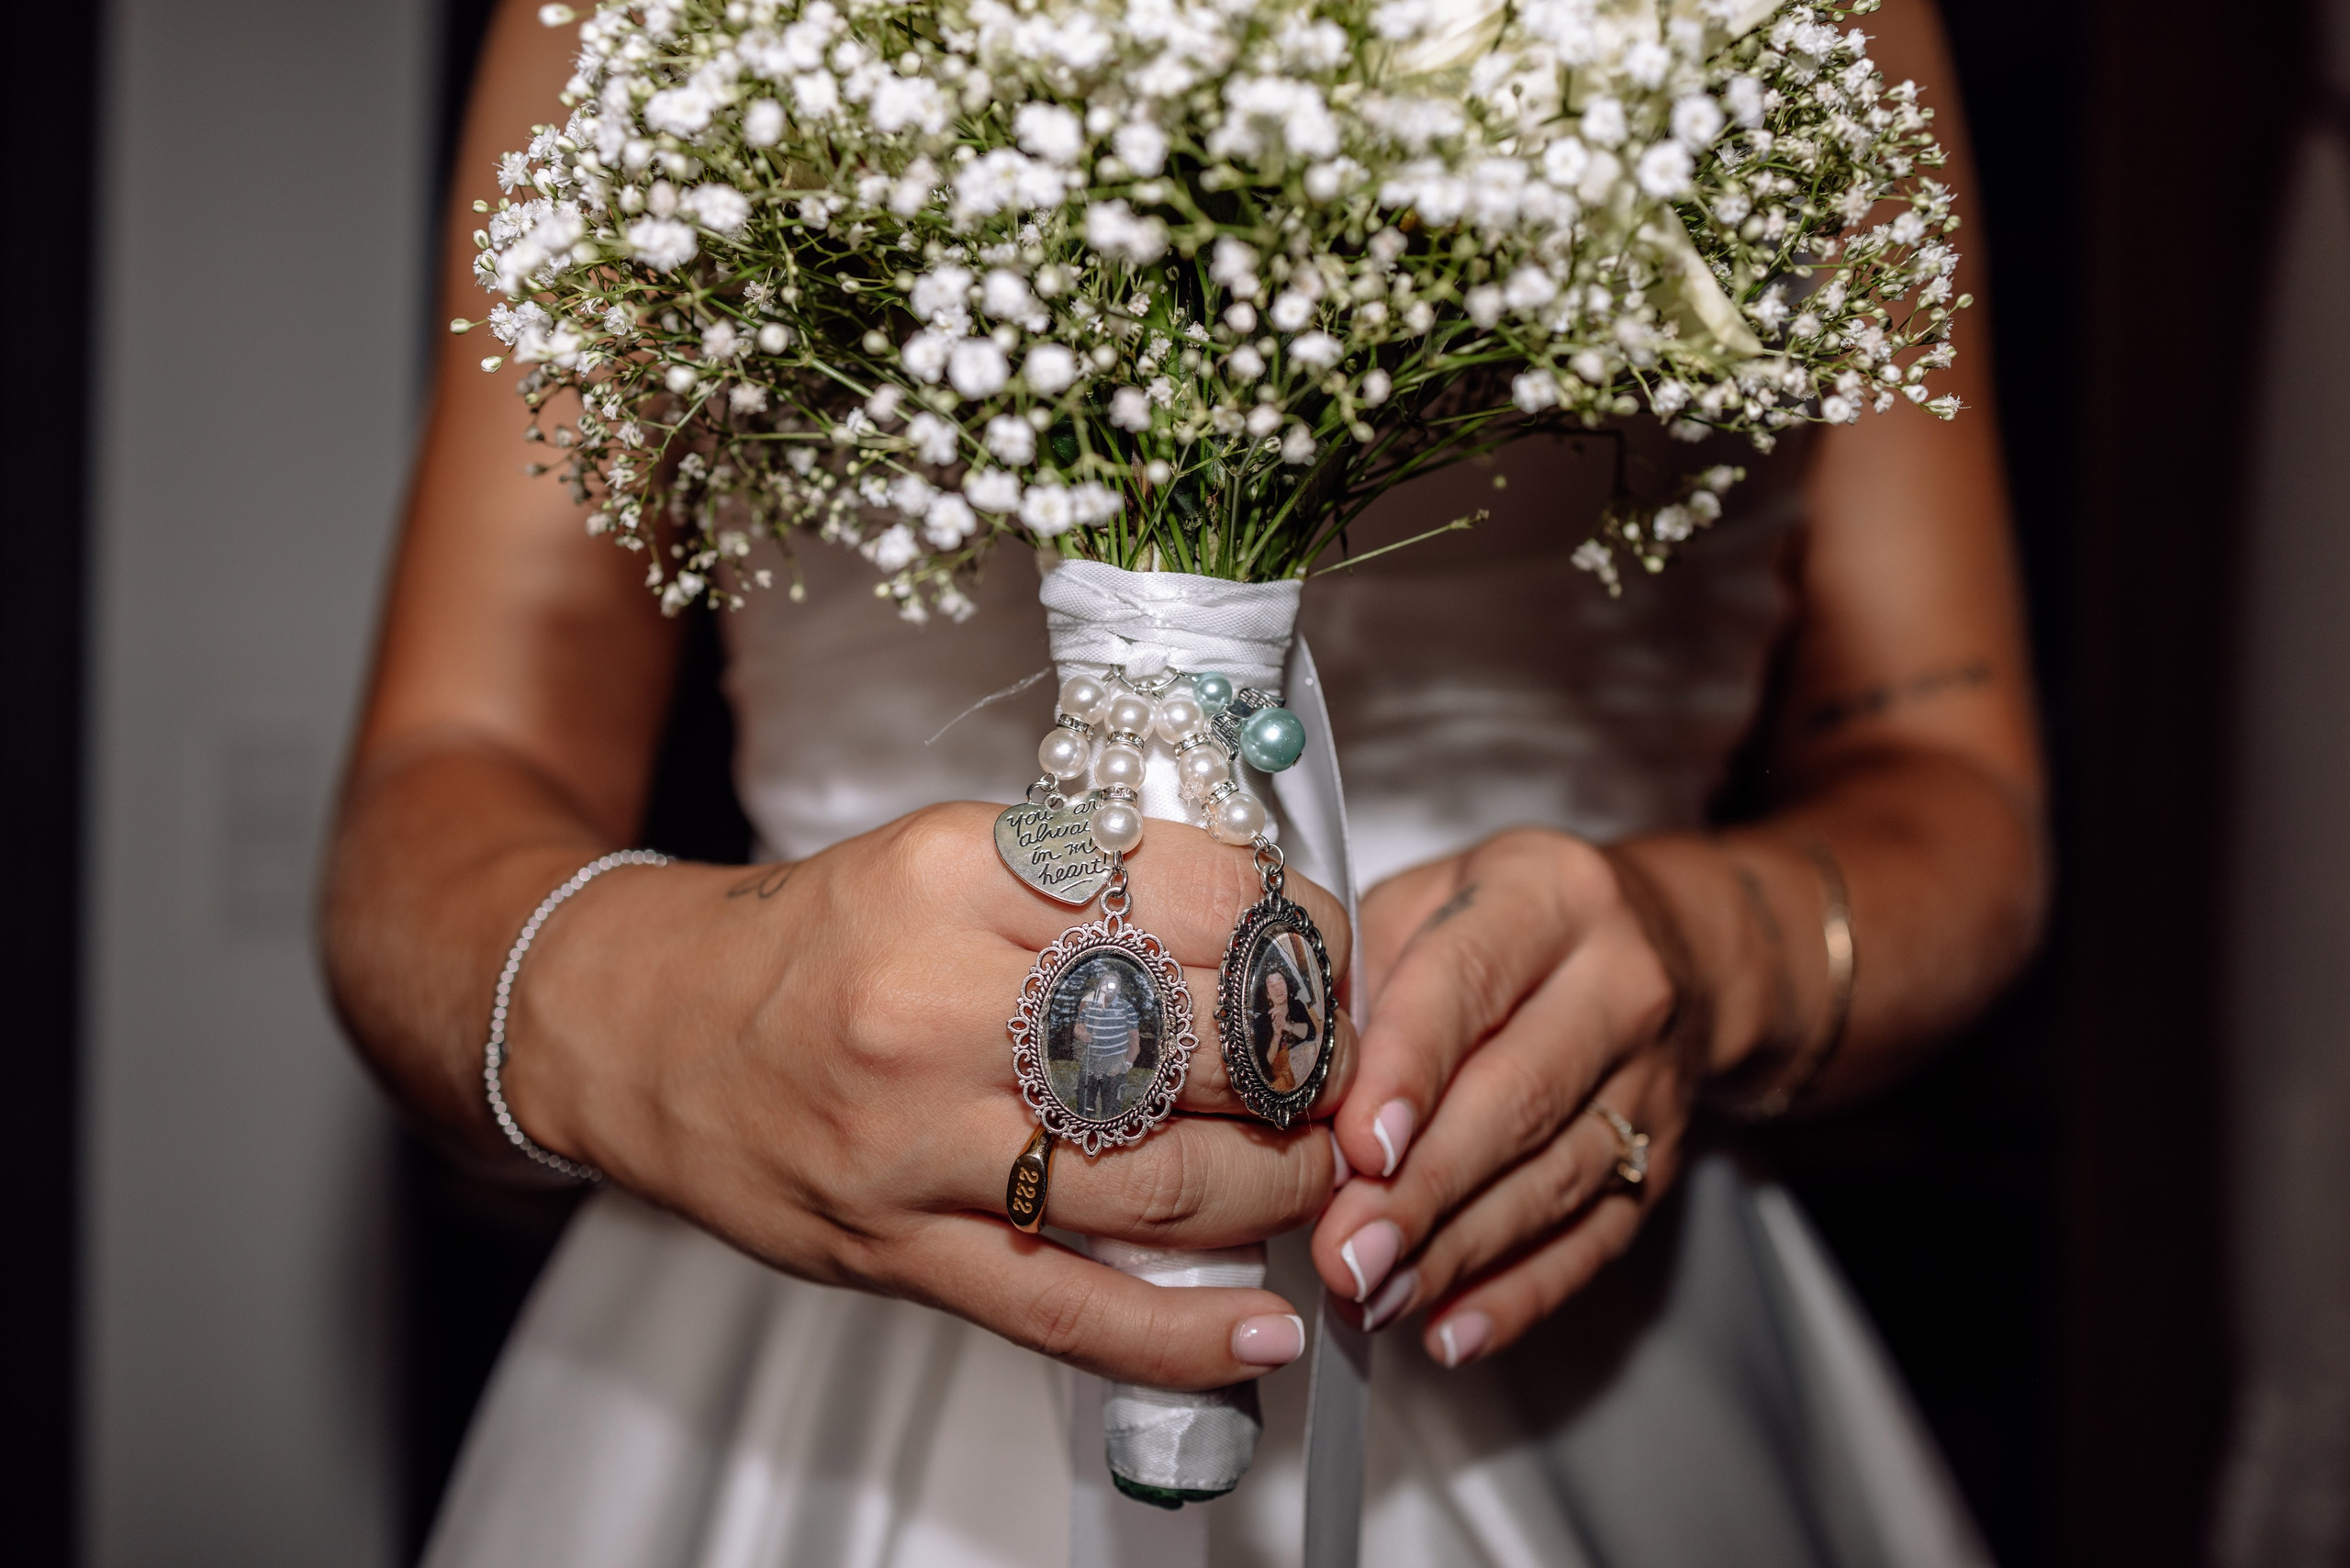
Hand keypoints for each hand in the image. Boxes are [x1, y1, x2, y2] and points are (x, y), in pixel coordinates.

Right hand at [505, 801, 1354, 1390]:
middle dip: (1309, 1064)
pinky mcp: (900, 1253)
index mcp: (958, 877)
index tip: (1332, 959)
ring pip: (1160, 1187)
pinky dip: (1187, 1335)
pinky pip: (1071, 1314)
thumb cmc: (810, 945)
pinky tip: (1267, 1330)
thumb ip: (1090, 886)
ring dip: (1279, 1189)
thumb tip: (1264, 931)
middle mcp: (937, 1007)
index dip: (1302, 935)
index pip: (1195, 898)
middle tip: (1342, 1067)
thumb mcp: (944, 856)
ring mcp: (916, 1145)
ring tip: (1319, 1175)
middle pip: (1197, 1044)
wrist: (639, 1032)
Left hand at [1312, 828, 1694, 1366]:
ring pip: (1553, 1180)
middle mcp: (1618, 985)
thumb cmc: (1507, 924)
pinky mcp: (1665, 1160)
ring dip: (1456, 1252)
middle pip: (1517, 1098)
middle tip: (1345, 1252)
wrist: (1672, 943)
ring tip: (1372, 1297)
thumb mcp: (1429, 900)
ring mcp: (1652, 1080)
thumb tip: (1284, 1084)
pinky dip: (1519, 1294)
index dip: (1410, 1071)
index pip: (1467, 984)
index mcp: (1547, 897)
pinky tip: (1451, 1330)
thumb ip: (1361, 977)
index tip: (1359, 1146)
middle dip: (1424, 1188)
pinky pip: (1593, 1240)